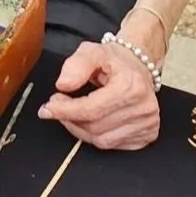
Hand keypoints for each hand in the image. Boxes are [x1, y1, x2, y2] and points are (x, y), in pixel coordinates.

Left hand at [40, 39, 160, 150]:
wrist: (138, 66)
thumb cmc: (113, 61)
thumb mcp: (91, 51)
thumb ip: (76, 65)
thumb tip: (63, 84)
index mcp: (131, 86)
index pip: (90, 109)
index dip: (64, 111)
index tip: (47, 109)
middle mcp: (143, 107)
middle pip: (94, 127)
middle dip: (70, 119)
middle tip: (58, 107)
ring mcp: (148, 123)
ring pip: (102, 140)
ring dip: (81, 130)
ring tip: (75, 113)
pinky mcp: (148, 134)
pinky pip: (114, 145)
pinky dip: (98, 136)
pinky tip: (94, 121)